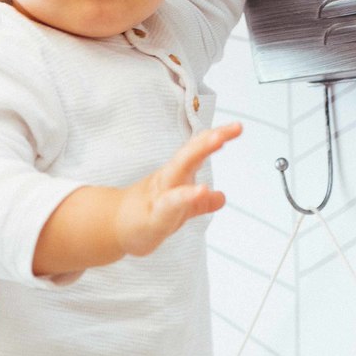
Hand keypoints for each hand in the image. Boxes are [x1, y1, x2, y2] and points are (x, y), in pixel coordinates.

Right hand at [116, 122, 242, 257]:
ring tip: (219, 140)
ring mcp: (159, 195)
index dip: (216, 137)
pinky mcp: (154, 217)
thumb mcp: (180, 208)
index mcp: (176, 174)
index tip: (238, 127)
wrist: (116, 228)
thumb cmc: (149, 213)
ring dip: (198, 152)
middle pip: (189, 153)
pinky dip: (186, 196)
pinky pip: (171, 204)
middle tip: (235, 127)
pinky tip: (202, 190)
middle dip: (210, 138)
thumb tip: (221, 198)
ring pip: (179, 170)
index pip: (197, 150)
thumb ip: (200, 203)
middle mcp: (168, 178)